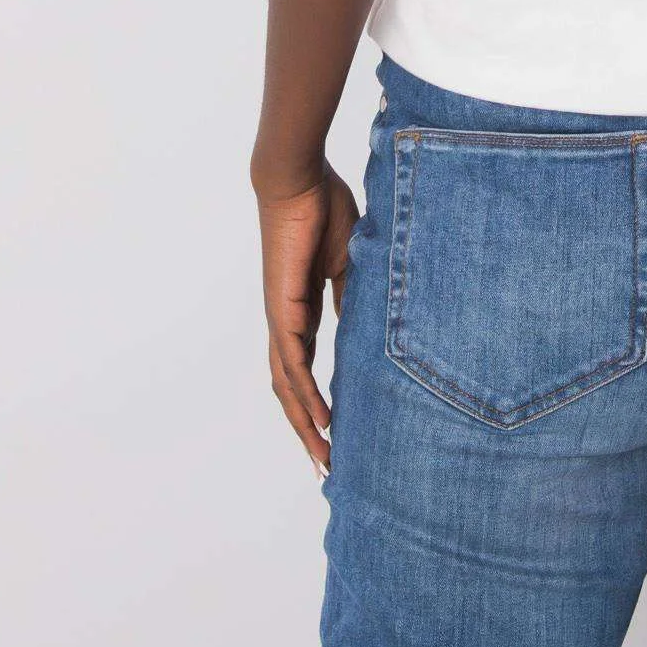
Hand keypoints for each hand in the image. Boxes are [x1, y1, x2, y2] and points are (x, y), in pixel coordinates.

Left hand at [255, 161, 359, 476]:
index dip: (317, 403)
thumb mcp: (348, 262)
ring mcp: (281, 319)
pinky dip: (306, 395)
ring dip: (305, 424)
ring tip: (325, 458)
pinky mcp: (283, 309)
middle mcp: (286, 322)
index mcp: (302, 311)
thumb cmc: (322, 209)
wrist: (299, 180)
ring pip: (288, 386)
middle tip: (328, 466)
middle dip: (307, 430)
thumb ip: (350, 295)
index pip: (306, 370)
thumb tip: (364, 324)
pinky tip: (320, 419)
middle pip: (291, 389)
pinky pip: (293, 363)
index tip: (336, 434)